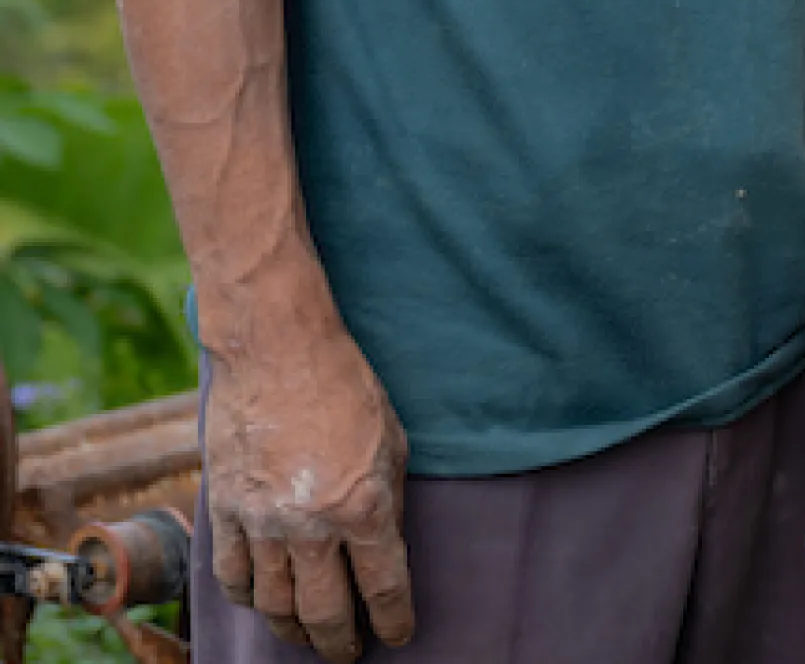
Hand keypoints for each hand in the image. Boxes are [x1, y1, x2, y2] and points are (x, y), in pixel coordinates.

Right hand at [202, 324, 415, 661]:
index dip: (394, 620)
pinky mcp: (225, 511)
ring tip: (307, 636)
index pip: (384, 587)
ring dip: (292, 629)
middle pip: (323, 611)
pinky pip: (233, 575)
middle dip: (339, 642)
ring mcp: (262, 522)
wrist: (278, 352)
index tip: (398, 636)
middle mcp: (311, 525)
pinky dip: (247, 598)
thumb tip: (381, 549)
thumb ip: (386, 501)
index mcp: (364, 507)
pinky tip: (263, 602)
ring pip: (274, 604)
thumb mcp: (393, 444)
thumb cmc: (347, 388)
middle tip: (348, 653)